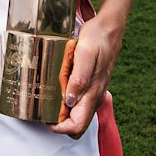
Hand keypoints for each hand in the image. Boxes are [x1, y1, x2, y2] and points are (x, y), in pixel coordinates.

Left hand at [49, 13, 122, 137]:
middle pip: (77, 123)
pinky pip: (78, 100)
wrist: (109, 28)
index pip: (78, 126)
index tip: (46, 118)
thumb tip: (70, 102)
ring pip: (77, 112)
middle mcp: (94, 96)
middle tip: (46, 106)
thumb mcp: (85, 55)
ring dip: (62, 109)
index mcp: (92, 93)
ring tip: (50, 93)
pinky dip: (67, 99)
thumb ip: (78, 79)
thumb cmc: (97, 39)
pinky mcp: (91, 84)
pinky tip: (59, 85)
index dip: (60, 128)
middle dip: (60, 121)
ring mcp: (93, 91)